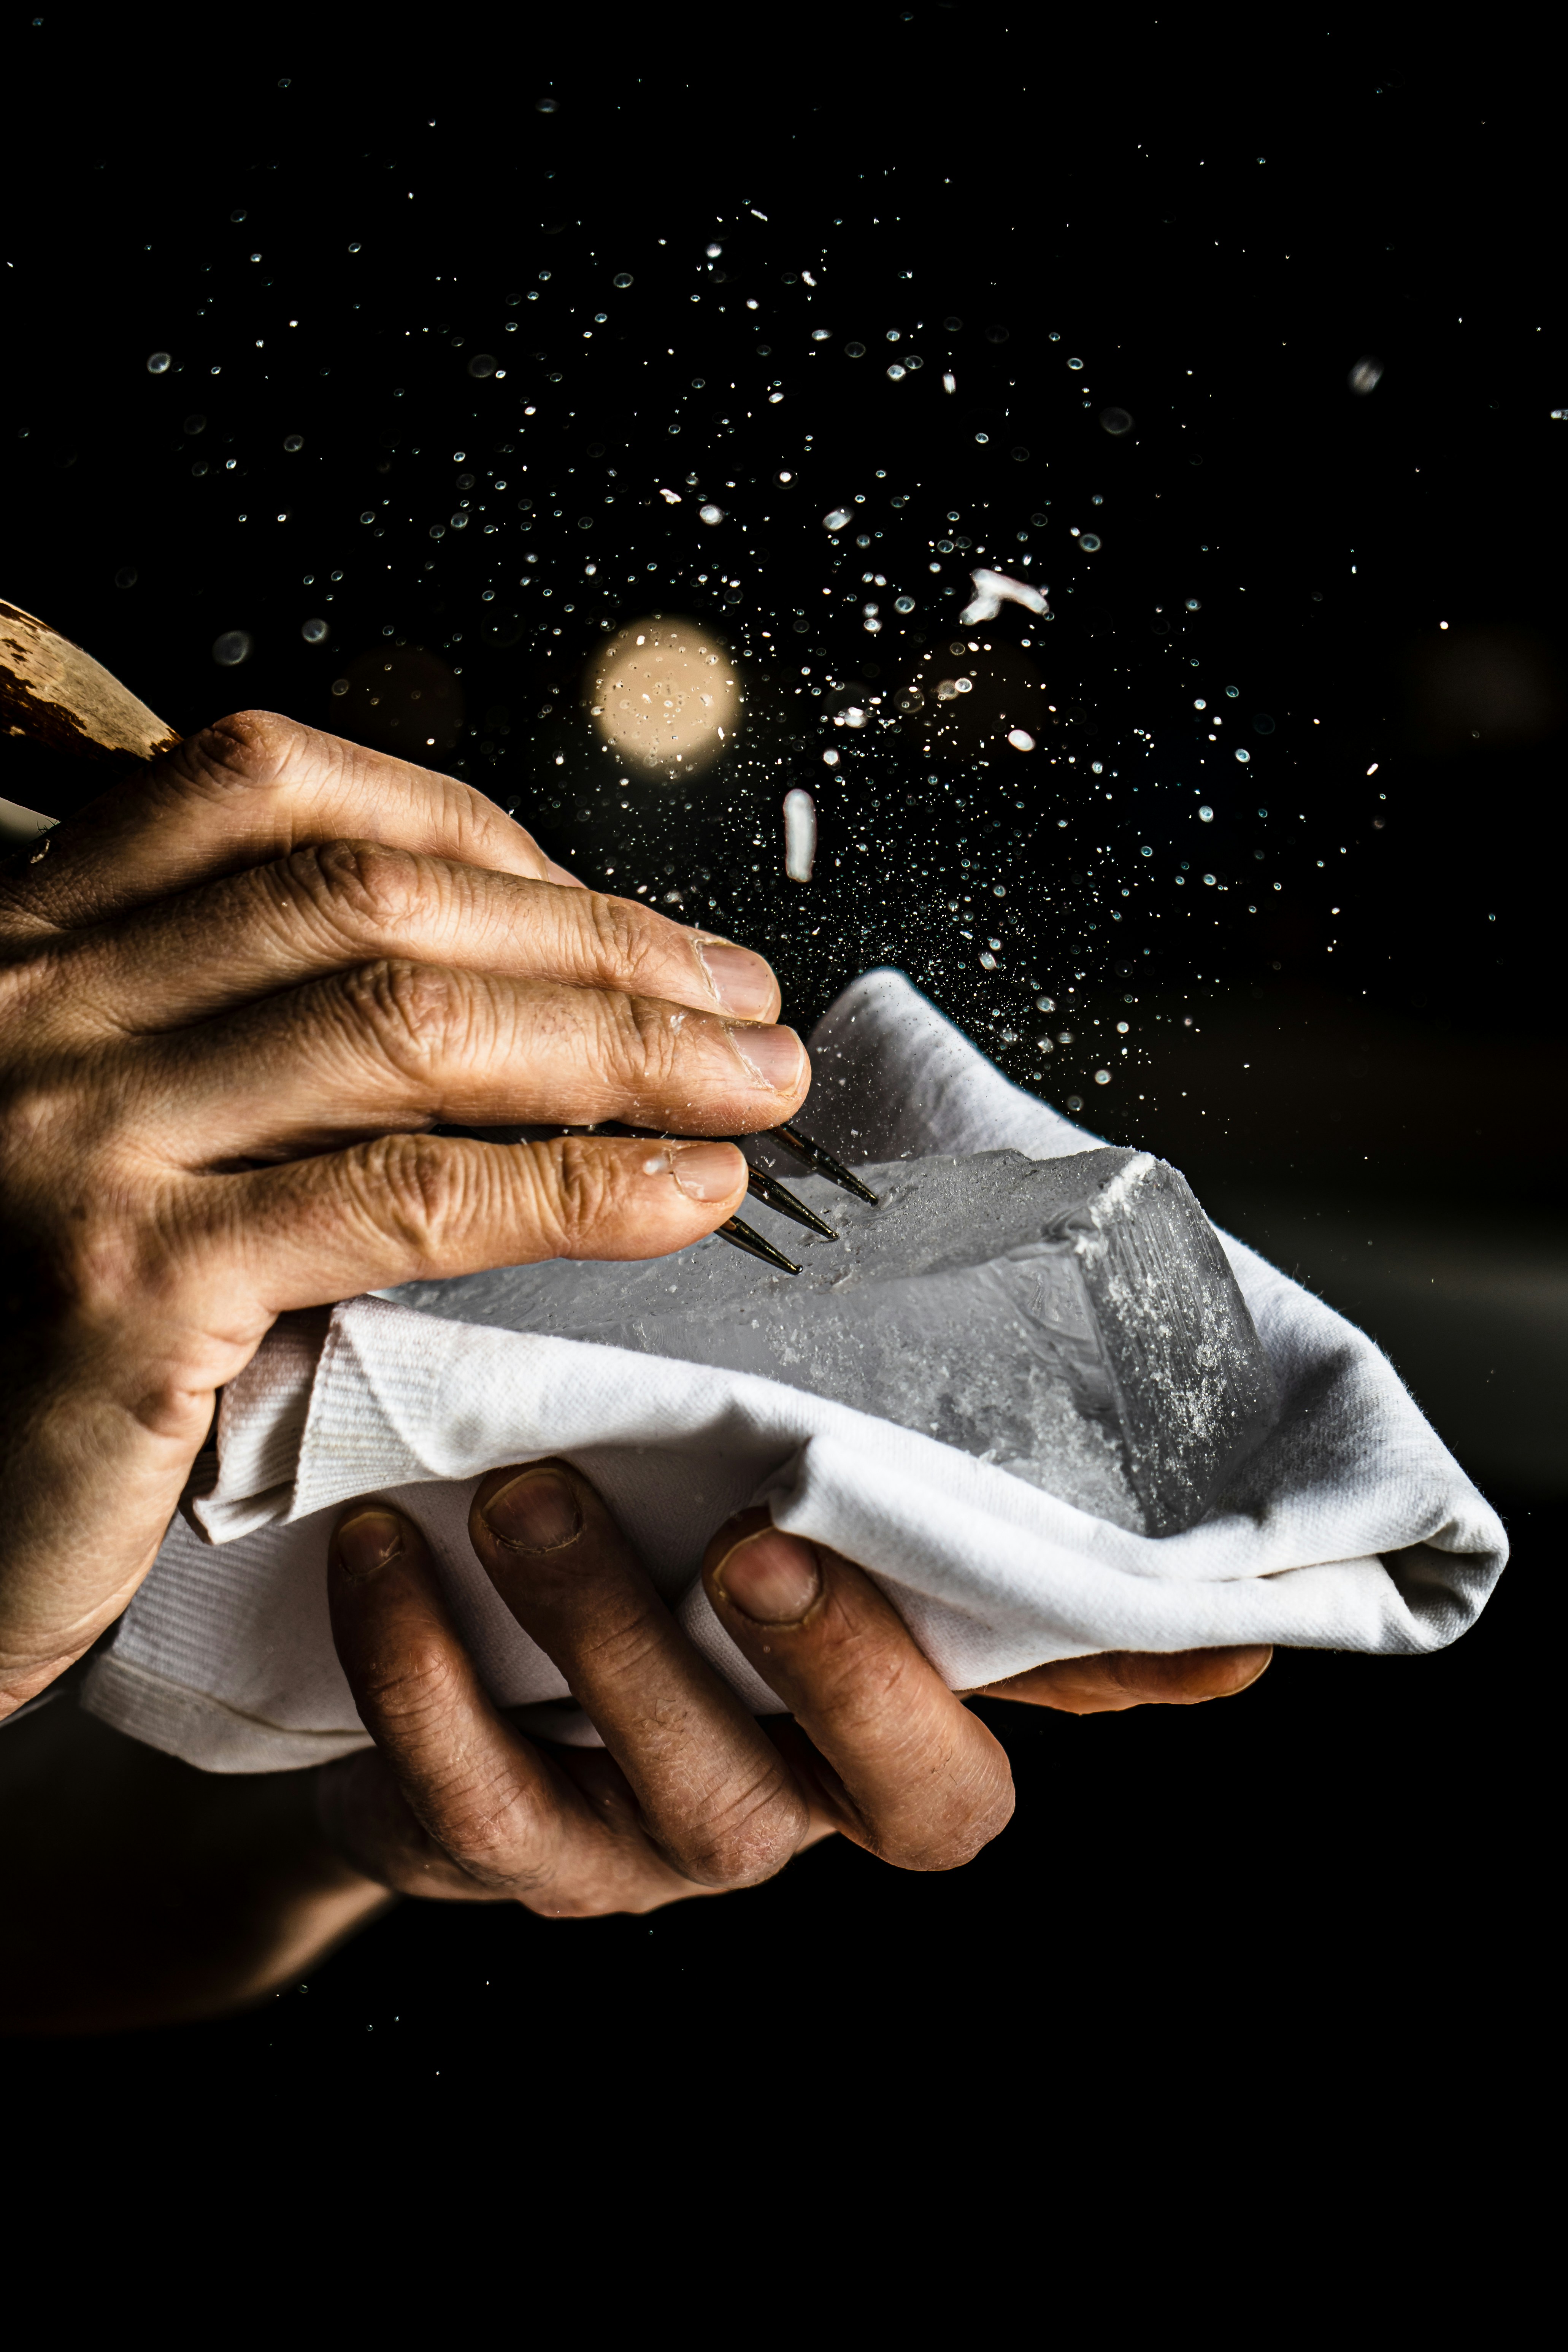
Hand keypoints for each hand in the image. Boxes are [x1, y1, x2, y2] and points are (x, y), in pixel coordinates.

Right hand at [0, 713, 807, 1713]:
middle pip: (374, 904)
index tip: (617, 916)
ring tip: (752, 1089)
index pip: (274, 792)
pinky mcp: (129, 1288)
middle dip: (600, 942)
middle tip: (745, 1004)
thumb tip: (526, 1001)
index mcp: (36, 940)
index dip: (480, 836)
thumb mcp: (126, 1133)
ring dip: (623, 1048)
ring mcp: (75, 1137)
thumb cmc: (32, 1332)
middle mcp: (38, 1007)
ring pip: (406, 1029)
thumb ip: (256, 1042)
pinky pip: (403, 1201)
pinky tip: (682, 1194)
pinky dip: (574, 1187)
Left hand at [316, 1462, 1269, 1912]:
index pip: (983, 1758)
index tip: (1063, 1600)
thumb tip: (1212, 1617)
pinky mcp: (502, 1850)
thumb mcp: (793, 1558)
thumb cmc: (658, 1577)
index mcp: (873, 1735)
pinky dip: (420, 1666)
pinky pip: (465, 1789)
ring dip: (600, 1629)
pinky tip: (383, 1551)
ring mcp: (646, 1850)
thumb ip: (951, 1563)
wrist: (436, 1682)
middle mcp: (788, 1810)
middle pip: (868, 1790)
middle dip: (829, 1668)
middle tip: (757, 1532)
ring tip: (527, 1495)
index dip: (1048, 1693)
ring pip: (661, 1779)